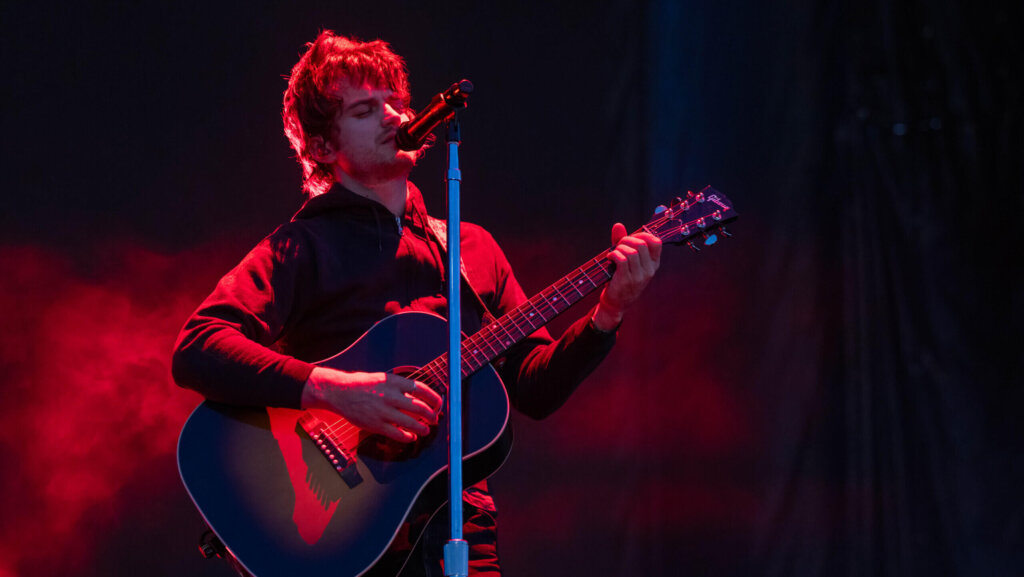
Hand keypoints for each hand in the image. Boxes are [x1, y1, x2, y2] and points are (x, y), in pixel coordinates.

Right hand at [300, 367, 442, 442]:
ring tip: (426, 430)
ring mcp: (383, 411)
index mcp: (393, 382)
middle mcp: (390, 396)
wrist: (339, 392)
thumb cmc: (362, 384)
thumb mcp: (383, 378)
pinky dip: (407, 437)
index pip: (421, 389)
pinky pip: (397, 434)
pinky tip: (411, 437)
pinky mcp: (375, 425)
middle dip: (431, 415)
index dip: (434, 398)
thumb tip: (419, 394)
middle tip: (434, 418)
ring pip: (411, 423)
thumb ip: (400, 386)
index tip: (438, 403)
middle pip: (420, 408)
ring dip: (422, 428)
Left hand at [593, 223, 661, 330]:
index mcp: (653, 264)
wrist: (616, 303)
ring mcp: (639, 276)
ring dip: (619, 248)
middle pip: (642, 244)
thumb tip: (618, 225)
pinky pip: (622, 259)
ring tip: (614, 253)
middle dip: (627, 239)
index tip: (632, 238)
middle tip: (618, 245)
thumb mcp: (627, 260)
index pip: (656, 242)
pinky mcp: (627, 280)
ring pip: (631, 251)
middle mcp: (649, 270)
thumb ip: (623, 241)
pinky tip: (610, 258)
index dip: (643, 235)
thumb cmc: (622, 278)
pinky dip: (614, 255)